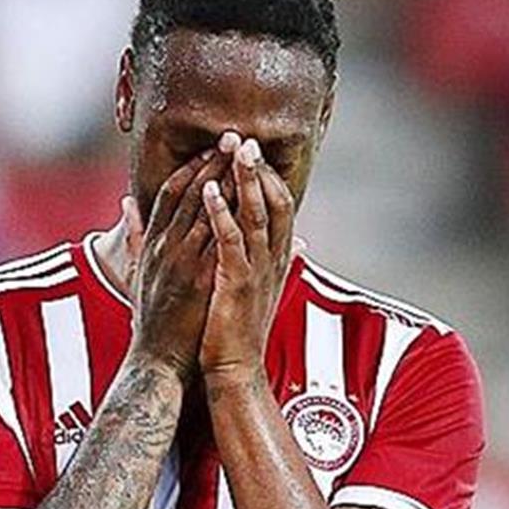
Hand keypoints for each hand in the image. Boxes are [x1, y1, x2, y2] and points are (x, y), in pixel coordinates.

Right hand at [127, 141, 232, 379]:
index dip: (190, 168)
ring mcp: (180, 261)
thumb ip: (134, 237)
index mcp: (153, 244)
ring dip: (225, 179)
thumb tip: (124, 204)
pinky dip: (227, 213)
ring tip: (244, 157)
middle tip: (232, 137)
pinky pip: (215, 237)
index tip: (210, 149)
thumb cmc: (152, 322)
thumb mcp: (137, 273)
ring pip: (203, 209)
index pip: (170, 193)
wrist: (157, 361)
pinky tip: (243, 195)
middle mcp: (164, 246)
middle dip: (211, 162)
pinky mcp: (198, 277)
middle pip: (188, 193)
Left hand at [199, 138, 295, 385]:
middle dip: (259, 168)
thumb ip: (272, 259)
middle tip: (243, 138)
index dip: (267, 176)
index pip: (280, 205)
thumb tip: (298, 242)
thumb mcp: (258, 286)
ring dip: (244, 180)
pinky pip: (231, 241)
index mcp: (275, 258)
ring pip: (257, 214)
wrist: (234, 371)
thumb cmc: (236, 329)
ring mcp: (257, 271)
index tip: (250, 150)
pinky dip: (222, 213)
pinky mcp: (237, 284)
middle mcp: (273, 260)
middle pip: (275, 202)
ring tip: (232, 150)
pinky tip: (209, 191)